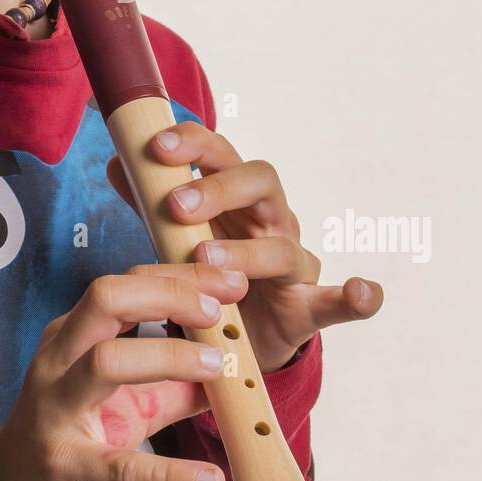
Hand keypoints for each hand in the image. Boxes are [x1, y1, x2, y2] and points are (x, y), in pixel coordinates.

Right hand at [0, 263, 248, 480]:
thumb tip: (234, 365)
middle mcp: (58, 361)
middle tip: (218, 312)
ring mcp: (56, 412)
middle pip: (105, 299)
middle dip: (168, 295)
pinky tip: (211, 479)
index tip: (231, 281)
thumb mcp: (128, 400)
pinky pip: (120, 467)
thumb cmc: (75, 436)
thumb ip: (176, 381)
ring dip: (169, 356)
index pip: (125, 283)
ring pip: (106, 362)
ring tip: (218, 367)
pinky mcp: (66, 468)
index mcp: (73, 335)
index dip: (179, 277)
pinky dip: (170, 473)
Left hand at [106, 121, 382, 373]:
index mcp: (236, 198)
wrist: (240, 336)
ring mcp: (292, 265)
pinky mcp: (306, 310)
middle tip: (177, 205)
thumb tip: (116, 163)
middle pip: (259, 183)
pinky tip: (364, 292)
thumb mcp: (180, 236)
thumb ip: (153, 202)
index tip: (157, 146)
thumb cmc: (212, 272)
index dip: (194, 144)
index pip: (221, 154)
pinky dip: (357, 297)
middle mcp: (270, 221)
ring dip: (247, 252)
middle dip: (219, 188)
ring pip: (283, 246)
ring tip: (207, 260)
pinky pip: (338, 301)